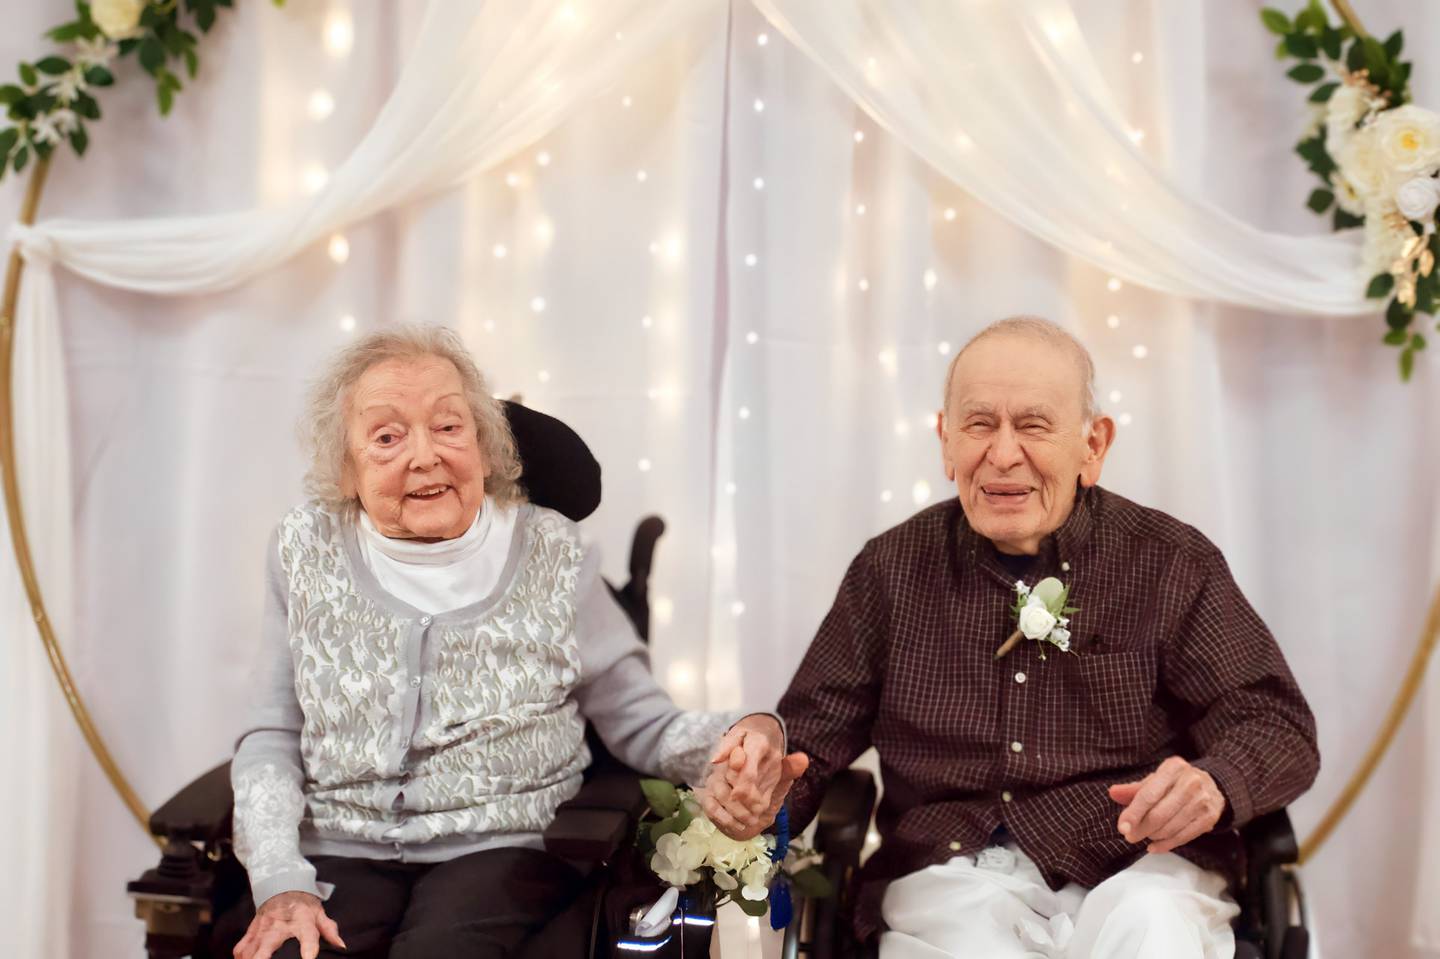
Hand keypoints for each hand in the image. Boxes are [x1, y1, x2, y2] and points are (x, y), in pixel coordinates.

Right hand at [234, 890, 345, 958]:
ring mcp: (262, 929)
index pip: (307, 935)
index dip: (309, 949)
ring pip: (249, 951)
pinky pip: (240, 948)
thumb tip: (341, 945)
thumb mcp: (318, 912)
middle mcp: (279, 925)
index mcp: (301, 920)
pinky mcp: (251, 930)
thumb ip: (329, 930)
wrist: (281, 885)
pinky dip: (241, 957)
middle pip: (266, 947)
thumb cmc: (302, 903)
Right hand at [700, 715, 808, 839]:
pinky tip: (740, 826)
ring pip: (721, 792)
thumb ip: (789, 767)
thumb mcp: (779, 773)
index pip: (743, 758)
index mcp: (745, 747)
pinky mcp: (708, 794)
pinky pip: (711, 805)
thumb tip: (803, 760)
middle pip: (730, 776)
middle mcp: (727, 761)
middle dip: (746, 797)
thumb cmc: (765, 776)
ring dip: (737, 810)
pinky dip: (725, 818)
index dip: (748, 776)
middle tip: (760, 810)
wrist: (748, 785)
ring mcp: (715, 778)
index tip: (761, 800)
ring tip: (752, 820)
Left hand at [1108, 756, 1225, 854]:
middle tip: (1130, 836)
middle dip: (1141, 829)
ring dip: (1152, 836)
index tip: (1122, 828)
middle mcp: (1191, 782)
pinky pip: (1183, 837)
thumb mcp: (1156, 780)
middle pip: (1159, 814)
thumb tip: (1113, 793)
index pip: (1149, 795)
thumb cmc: (1175, 783)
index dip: (1133, 813)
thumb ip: (1134, 789)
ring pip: (1170, 827)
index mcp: (1174, 768)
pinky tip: (1154, 847)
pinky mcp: (1209, 818)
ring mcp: (1203, 801)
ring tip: (1144, 835)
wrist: (1212, 786)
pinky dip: (1166, 845)